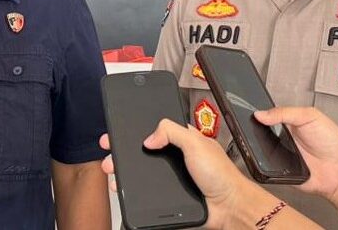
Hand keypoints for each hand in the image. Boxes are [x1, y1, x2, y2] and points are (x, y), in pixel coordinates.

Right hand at [100, 119, 251, 229]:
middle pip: (143, 151)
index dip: (136, 130)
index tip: (118, 130)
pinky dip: (134, 189)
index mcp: (183, 139)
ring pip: (142, 171)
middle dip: (123, 151)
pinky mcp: (168, 194)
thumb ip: (172, 132)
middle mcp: (175, 157)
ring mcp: (171, 177)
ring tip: (114, 171)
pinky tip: (125, 187)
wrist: (227, 207)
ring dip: (125, 171)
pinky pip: (146, 190)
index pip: (155, 130)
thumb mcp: (195, 143)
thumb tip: (149, 137)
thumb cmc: (221, 175)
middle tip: (110, 153)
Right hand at [254, 107, 337, 198]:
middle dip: (256, 131)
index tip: (251, 114)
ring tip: (265, 144)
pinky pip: (266, 168)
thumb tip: (261, 113)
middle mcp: (284, 138)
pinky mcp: (280, 172)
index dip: (259, 115)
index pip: (268, 116)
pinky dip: (266, 164)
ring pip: (260, 151)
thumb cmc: (332, 142)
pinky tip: (271, 159)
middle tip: (256, 128)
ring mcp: (281, 155)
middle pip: (261, 133)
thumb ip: (285, 112)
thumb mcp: (309, 116)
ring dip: (260, 148)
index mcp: (290, 122)